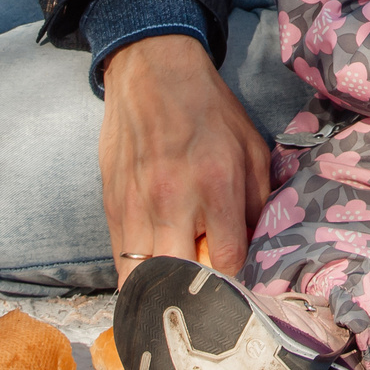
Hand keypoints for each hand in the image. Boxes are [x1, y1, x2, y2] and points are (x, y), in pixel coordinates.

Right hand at [99, 32, 268, 276]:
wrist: (152, 72)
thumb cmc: (208, 111)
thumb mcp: (251, 147)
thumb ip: (257, 200)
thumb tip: (255, 246)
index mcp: (216, 185)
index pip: (226, 262)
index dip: (234, 279)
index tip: (236, 279)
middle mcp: (174, 201)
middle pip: (180, 280)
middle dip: (195, 295)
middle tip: (204, 296)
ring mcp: (137, 206)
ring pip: (143, 280)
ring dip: (161, 293)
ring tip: (174, 296)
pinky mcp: (112, 206)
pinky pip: (120, 262)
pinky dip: (135, 278)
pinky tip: (149, 278)